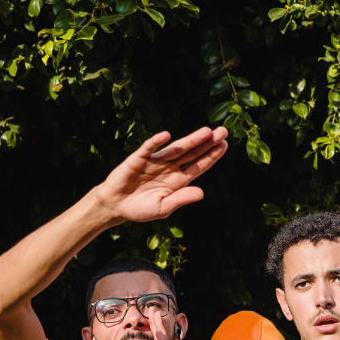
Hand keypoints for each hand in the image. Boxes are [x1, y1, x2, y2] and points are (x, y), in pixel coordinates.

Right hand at [91, 127, 227, 224]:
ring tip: (206, 131)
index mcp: (178, 180)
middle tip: (223, 131)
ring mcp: (155, 161)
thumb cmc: (140, 208)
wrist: (115, 205)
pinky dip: (156, 142)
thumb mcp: (163, 207)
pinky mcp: (138, 159)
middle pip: (192, 153)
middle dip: (207, 143)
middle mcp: (169, 167)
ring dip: (190, 140)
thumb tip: (201, 193)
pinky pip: (148, 149)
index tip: (224, 145)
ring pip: (175, 148)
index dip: (211, 156)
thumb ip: (181, 199)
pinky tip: (166, 135)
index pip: (198, 166)